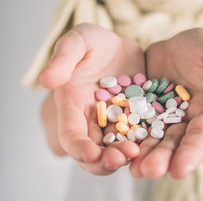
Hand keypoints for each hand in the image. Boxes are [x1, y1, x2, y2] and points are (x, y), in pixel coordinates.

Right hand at [39, 23, 143, 174]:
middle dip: (105, 159)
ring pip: (118, 146)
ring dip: (125, 154)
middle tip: (122, 158)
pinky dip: (145, 142)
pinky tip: (155, 143)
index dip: (78, 147)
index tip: (91, 155)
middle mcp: (91, 119)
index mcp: (72, 105)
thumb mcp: (77, 41)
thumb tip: (46, 80)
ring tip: (139, 152)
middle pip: (95, 149)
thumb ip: (63, 58)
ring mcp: (115, 121)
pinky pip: (140, 134)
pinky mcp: (134, 118)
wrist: (118, 45)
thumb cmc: (92, 42)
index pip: (70, 133)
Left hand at [130, 28, 202, 178]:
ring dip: (143, 155)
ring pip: (153, 139)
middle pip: (174, 142)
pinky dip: (128, 137)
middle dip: (162, 158)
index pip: (201, 135)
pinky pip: (134, 125)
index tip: (180, 169)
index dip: (192, 152)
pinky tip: (117, 148)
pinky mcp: (142, 111)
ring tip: (132, 169)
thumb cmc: (199, 46)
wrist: (172, 43)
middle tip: (148, 172)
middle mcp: (185, 120)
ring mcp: (162, 117)